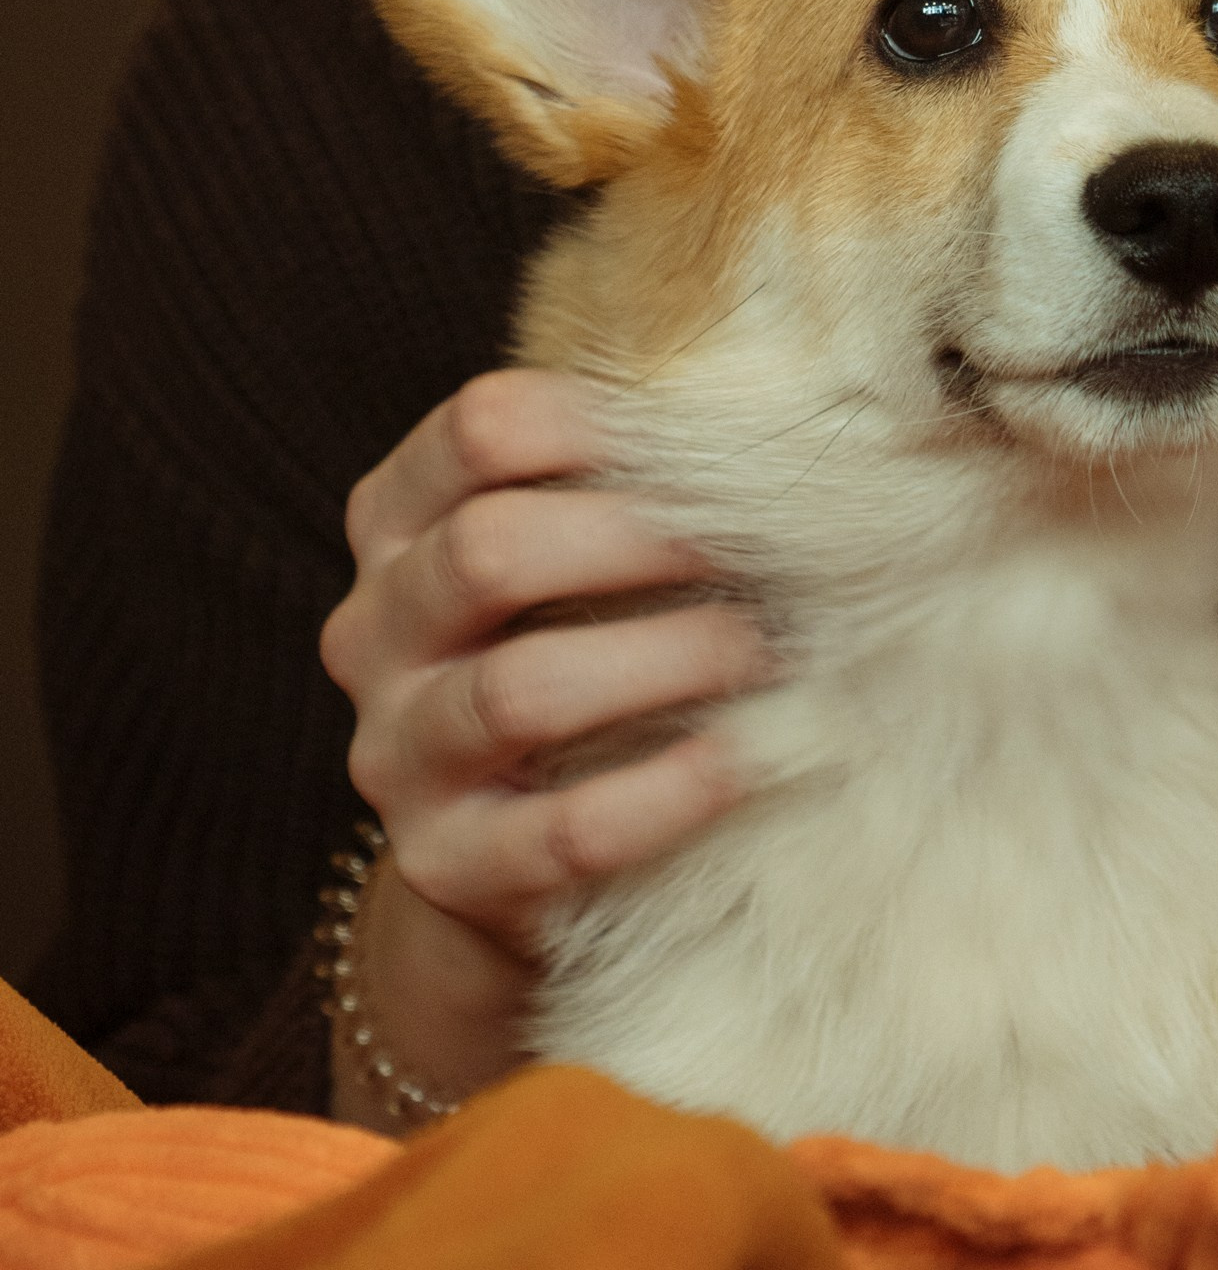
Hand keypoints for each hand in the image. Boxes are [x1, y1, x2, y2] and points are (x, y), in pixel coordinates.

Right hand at [319, 369, 770, 1118]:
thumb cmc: (579, 650)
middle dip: (645, 539)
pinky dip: (666, 792)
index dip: (605, 420)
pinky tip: (745, 759)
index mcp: (399, 526)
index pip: (479, 428)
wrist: (514, 857)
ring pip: (519, 691)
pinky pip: (562, 831)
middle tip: (760, 547)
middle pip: (488, 549)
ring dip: (667, 660)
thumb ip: (630, 479)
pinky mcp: (450, 867)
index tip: (714, 441)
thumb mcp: (573, 554)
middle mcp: (373, 632)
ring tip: (767, 652)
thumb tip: (792, 402)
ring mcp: (398, 755)